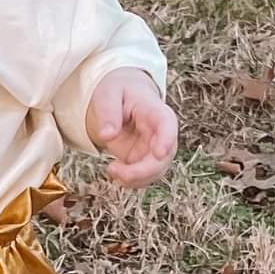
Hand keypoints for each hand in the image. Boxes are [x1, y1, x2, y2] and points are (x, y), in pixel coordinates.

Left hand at [86, 70, 176, 185]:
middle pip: (164, 156)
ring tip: (112, 170)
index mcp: (155, 110)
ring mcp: (155, 149)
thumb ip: (108, 112)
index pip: (167, 124)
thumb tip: (106, 135)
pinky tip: (115, 173)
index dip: (167, 139)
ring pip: (156, 172)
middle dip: (143, 171)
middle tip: (113, 170)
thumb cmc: (117, 92)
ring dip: (135, 179)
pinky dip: (130, 181)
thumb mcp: (108, 93)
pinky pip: (145, 177)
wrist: (121, 98)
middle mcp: (161, 133)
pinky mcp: (145, 160)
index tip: (160, 153)